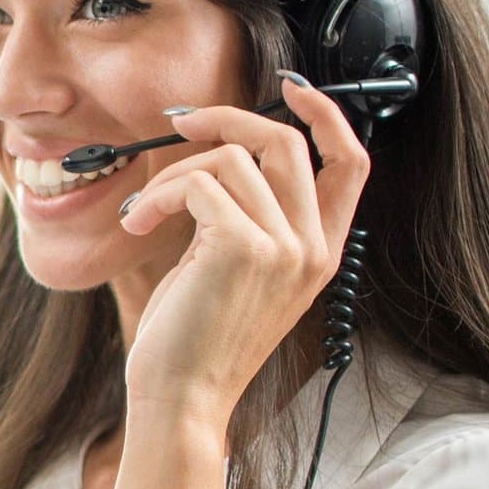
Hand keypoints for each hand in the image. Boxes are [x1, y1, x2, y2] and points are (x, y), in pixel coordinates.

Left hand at [115, 72, 372, 426]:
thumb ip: (249, 218)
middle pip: (287, 142)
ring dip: (171, 176)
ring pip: (230, 158)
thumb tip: (221, 152)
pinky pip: (196, 183)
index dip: (328, 116)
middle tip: (178, 122)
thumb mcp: (238, 273)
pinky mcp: (242, 246)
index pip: (352, 163)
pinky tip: (137, 225)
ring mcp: (283, 246)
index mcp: (321, 252)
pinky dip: (157, 196)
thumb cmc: (196, 342)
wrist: (182, 400)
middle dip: (226, 118)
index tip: (292, 89)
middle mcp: (313, 247)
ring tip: (142, 212)